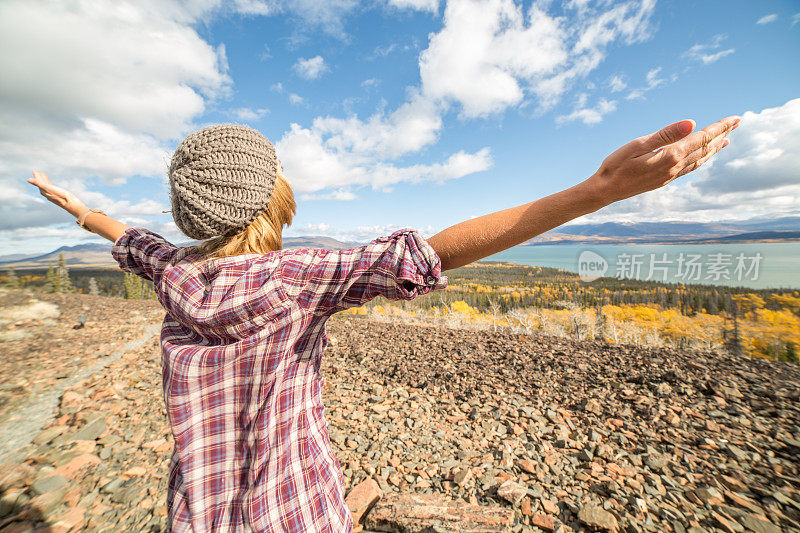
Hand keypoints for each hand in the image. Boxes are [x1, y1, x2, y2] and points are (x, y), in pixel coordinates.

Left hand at [27, 171, 85, 215]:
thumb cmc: (61, 196)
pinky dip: (50, 184)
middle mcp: (47, 193)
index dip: (36, 176)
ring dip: (45, 181)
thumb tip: (28, 180)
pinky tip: (52, 185)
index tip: (34, 171)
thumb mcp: (49, 188)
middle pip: (41, 184)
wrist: (72, 204)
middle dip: (39, 178)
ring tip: (44, 176)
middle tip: (37, 172)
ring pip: (47, 186)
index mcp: (44, 192)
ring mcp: (53, 194)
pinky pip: (52, 188)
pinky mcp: (59, 195)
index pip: (38, 182)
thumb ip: (39, 183)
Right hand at [586, 116, 739, 204]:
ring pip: (699, 160)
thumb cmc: (616, 165)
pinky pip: (690, 168)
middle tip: (737, 122)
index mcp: (669, 156)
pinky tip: (702, 157)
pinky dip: (701, 159)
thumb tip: (691, 123)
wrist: (605, 190)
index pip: (701, 138)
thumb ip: (665, 134)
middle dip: (721, 135)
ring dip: (714, 149)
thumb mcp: (638, 144)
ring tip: (726, 140)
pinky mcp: (664, 180)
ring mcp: (670, 176)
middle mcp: (674, 168)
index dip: (718, 127)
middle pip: (704, 149)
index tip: (734, 118)